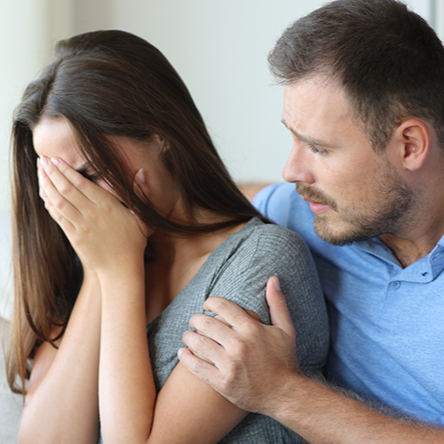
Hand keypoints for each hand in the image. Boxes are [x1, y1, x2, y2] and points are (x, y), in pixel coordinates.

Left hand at [38, 156, 149, 274]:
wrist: (121, 269)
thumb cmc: (134, 242)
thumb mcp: (143, 217)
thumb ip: (142, 193)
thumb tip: (142, 172)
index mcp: (108, 206)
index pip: (82, 184)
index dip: (66, 170)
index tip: (56, 159)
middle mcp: (92, 214)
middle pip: (66, 189)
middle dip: (52, 173)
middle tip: (42, 160)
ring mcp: (81, 226)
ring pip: (59, 201)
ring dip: (47, 186)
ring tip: (40, 172)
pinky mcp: (74, 236)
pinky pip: (58, 217)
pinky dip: (49, 204)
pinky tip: (44, 195)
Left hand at [178, 277, 300, 414]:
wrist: (285, 395)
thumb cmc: (284, 360)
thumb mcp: (286, 329)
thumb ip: (277, 303)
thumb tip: (273, 279)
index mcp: (251, 328)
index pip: (222, 306)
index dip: (210, 302)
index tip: (206, 305)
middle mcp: (238, 344)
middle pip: (205, 322)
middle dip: (196, 318)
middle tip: (195, 320)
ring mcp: (229, 364)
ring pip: (198, 342)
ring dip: (189, 336)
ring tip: (188, 335)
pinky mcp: (222, 382)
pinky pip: (196, 366)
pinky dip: (186, 357)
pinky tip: (183, 352)